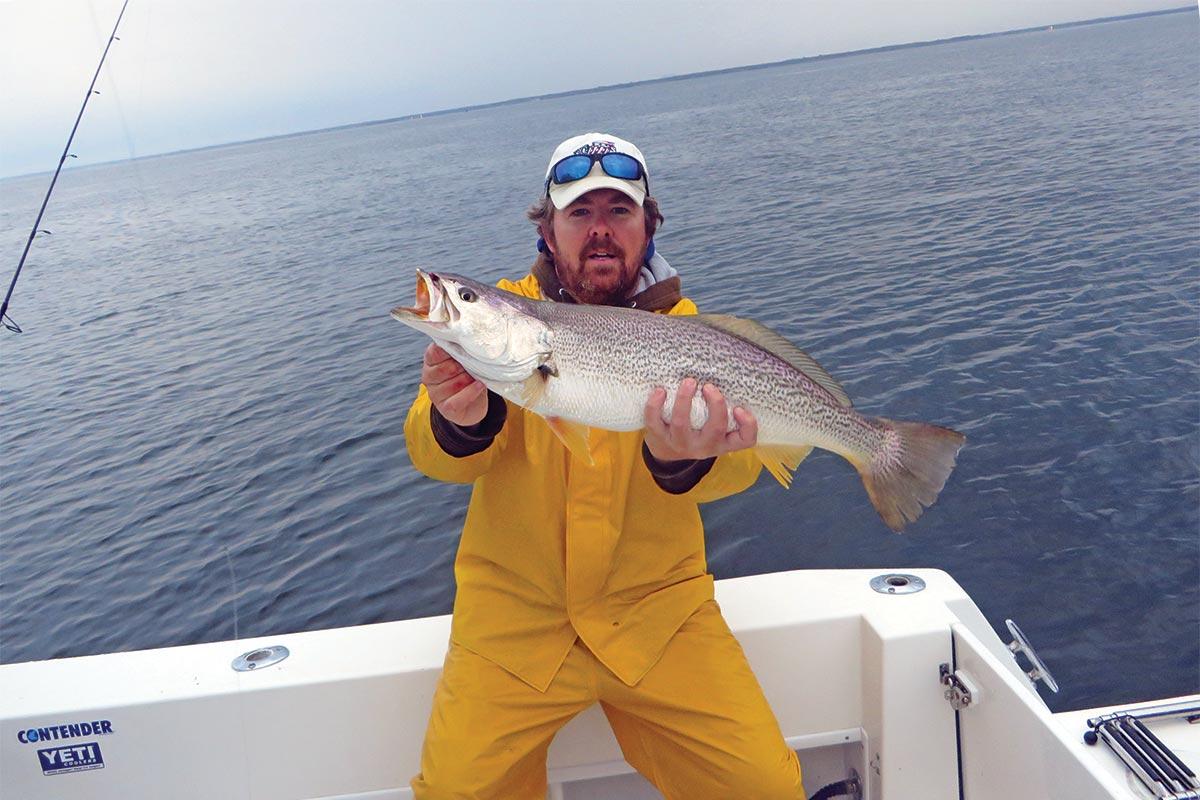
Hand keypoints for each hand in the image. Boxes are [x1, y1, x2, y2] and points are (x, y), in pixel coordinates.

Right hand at [422, 343, 487, 426]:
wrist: (473, 403)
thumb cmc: (467, 375)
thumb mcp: (463, 359)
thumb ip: (460, 349)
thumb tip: (469, 337)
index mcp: (431, 361)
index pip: (434, 352)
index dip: (450, 350)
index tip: (464, 347)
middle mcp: (429, 377)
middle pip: (445, 369)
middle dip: (462, 366)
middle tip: (474, 364)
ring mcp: (435, 394)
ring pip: (453, 384)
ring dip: (469, 378)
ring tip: (478, 375)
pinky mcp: (445, 409)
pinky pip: (457, 400)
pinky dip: (470, 392)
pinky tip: (480, 385)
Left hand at [643, 377, 757, 461]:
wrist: (666, 453)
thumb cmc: (697, 433)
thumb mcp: (714, 429)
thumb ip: (723, 411)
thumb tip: (727, 375)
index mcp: (722, 443)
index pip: (746, 440)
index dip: (748, 425)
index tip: (740, 408)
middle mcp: (704, 446)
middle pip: (715, 430)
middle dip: (715, 405)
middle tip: (709, 386)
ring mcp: (680, 443)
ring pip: (682, 425)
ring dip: (684, 400)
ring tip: (688, 382)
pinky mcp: (659, 438)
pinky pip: (654, 422)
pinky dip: (655, 405)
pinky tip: (660, 391)